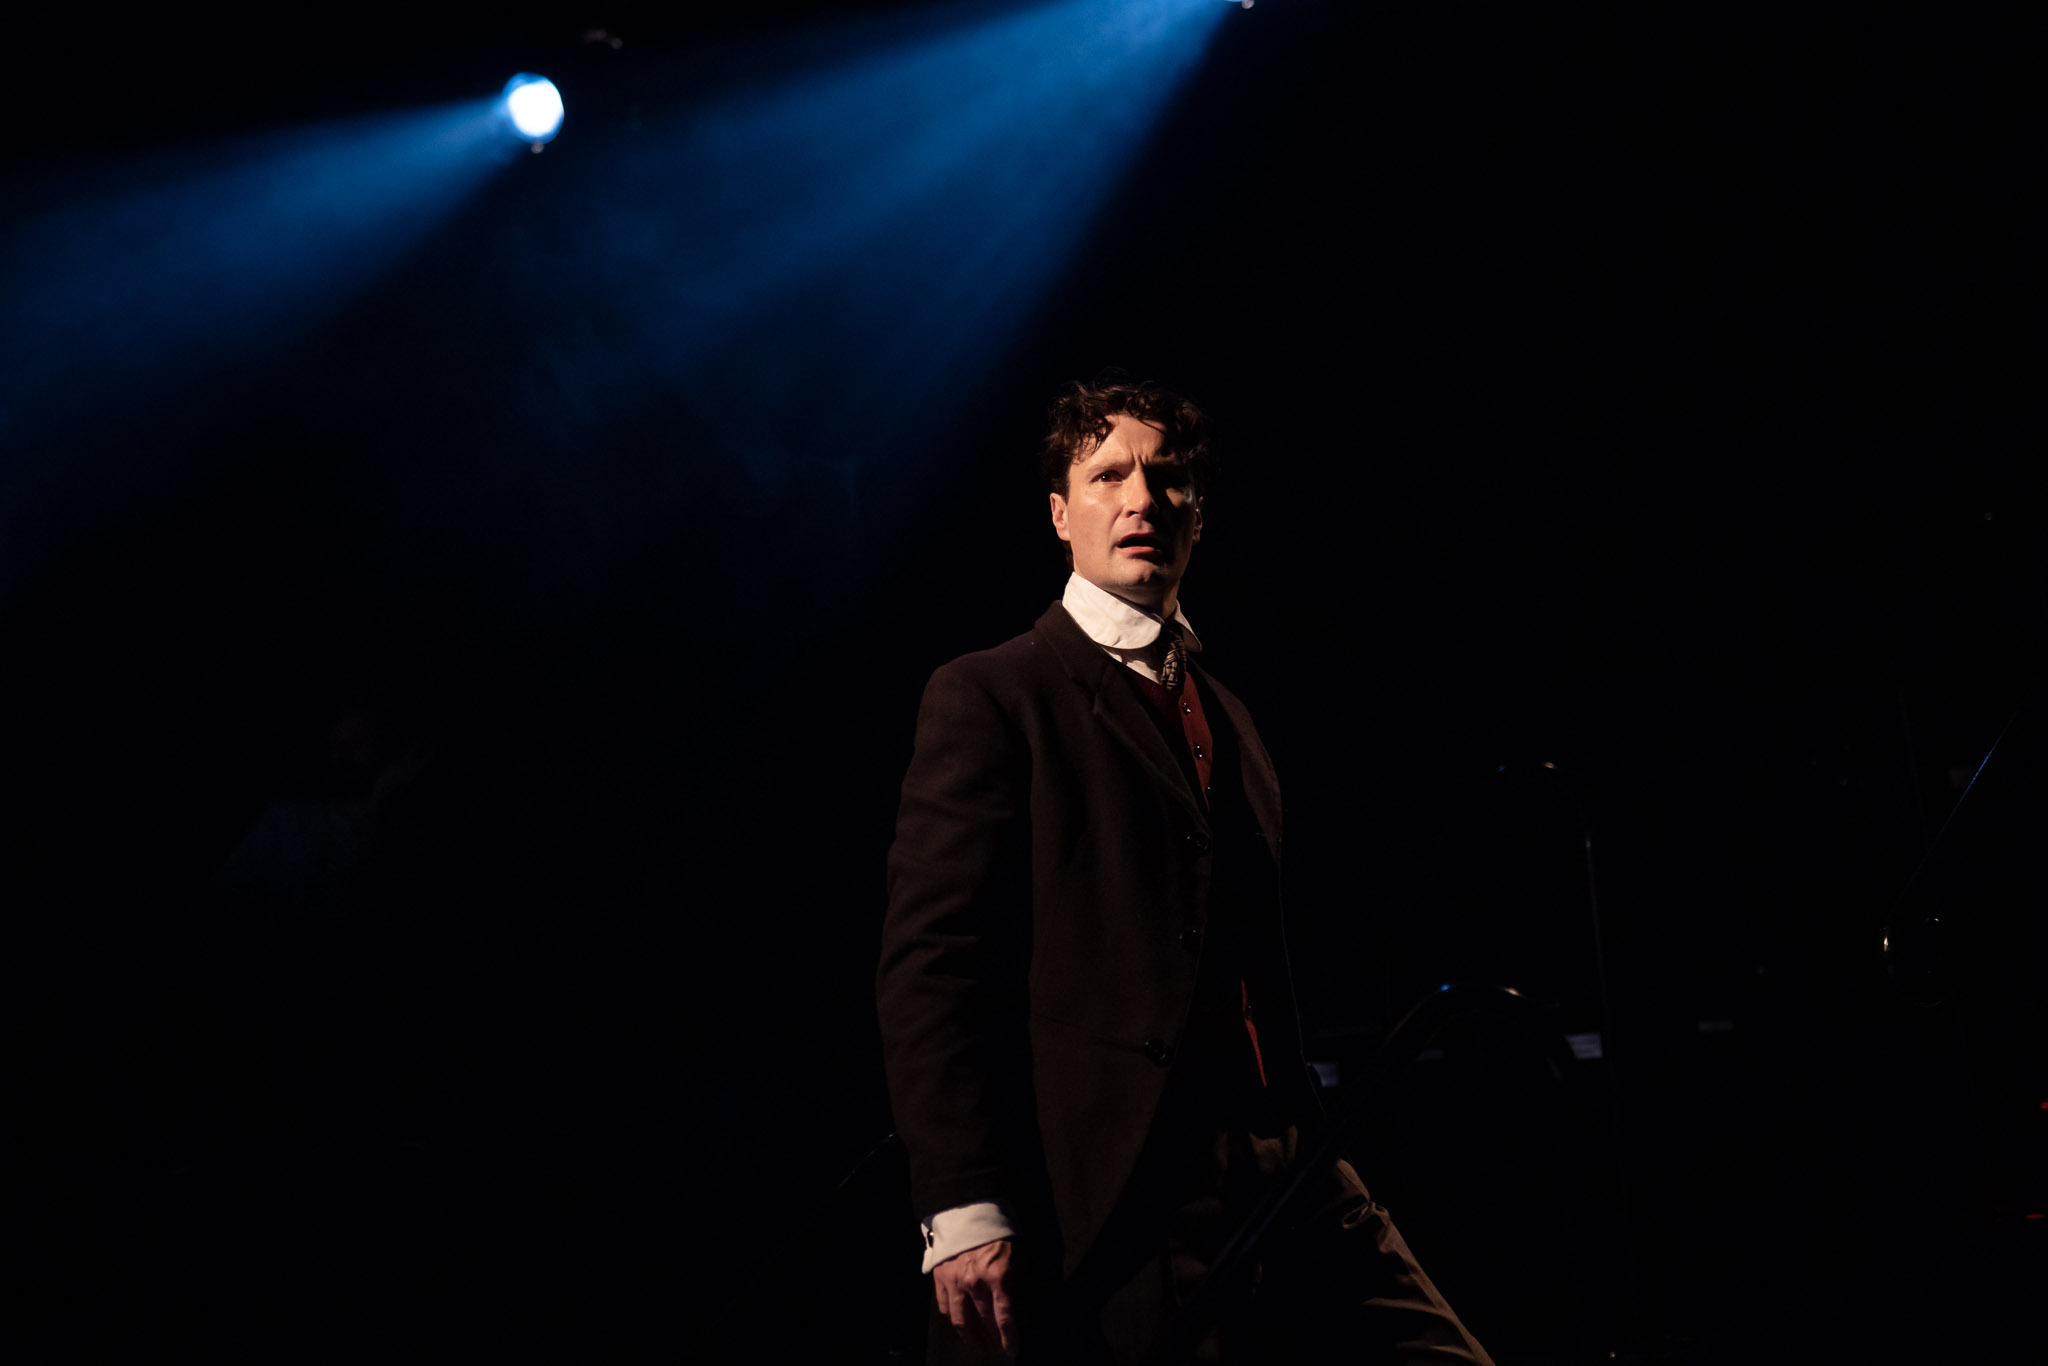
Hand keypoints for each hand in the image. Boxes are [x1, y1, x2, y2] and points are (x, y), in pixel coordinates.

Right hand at [933, 1237, 1023, 1357]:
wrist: (971, 1213)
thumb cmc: (1001, 1236)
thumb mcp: (1022, 1256)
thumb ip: (1026, 1286)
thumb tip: (1029, 1313)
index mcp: (999, 1276)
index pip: (1005, 1317)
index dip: (1010, 1338)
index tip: (1013, 1350)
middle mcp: (975, 1282)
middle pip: (984, 1322)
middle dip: (993, 1339)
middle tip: (997, 1347)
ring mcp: (955, 1281)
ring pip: (961, 1321)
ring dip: (970, 1337)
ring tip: (977, 1345)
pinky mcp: (941, 1278)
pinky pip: (945, 1307)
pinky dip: (953, 1318)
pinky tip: (961, 1323)